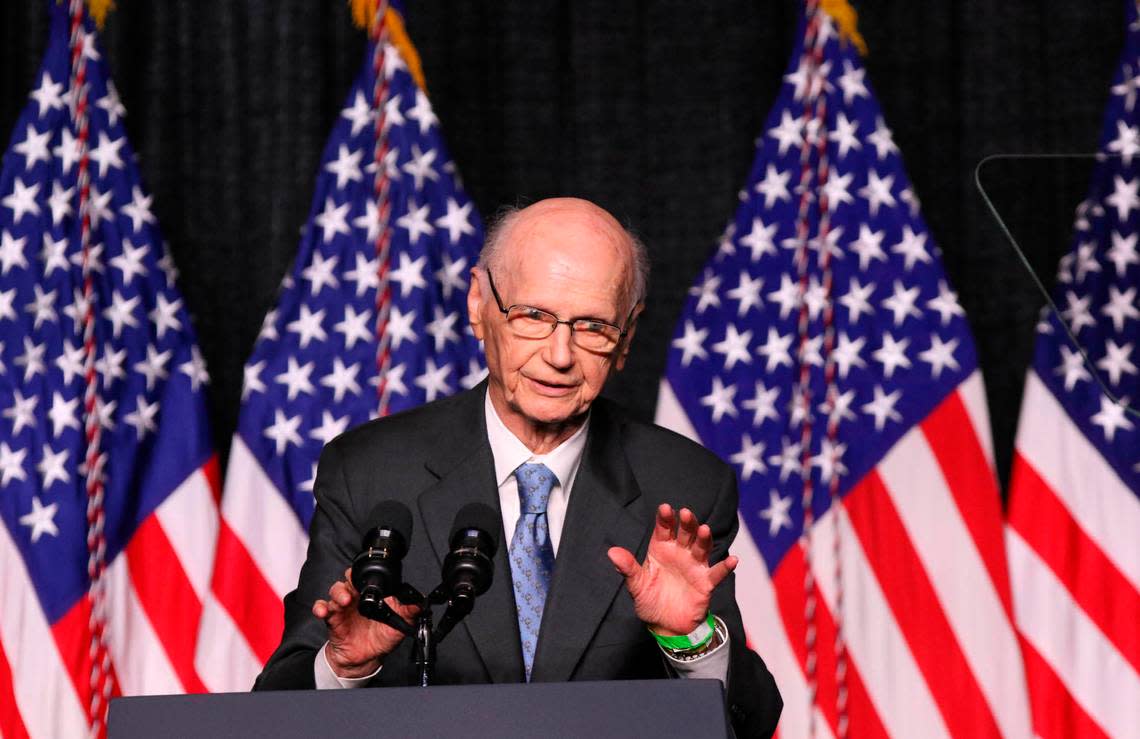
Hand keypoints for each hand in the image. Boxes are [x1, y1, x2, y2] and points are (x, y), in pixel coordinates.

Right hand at [312, 567, 419, 677]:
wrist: (366, 657)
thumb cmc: (381, 636)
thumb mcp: (399, 624)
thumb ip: (410, 611)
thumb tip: (421, 601)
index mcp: (373, 594)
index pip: (368, 576)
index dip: (368, 573)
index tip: (370, 576)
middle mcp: (357, 597)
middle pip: (349, 579)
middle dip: (350, 579)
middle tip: (355, 587)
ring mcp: (343, 607)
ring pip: (335, 590)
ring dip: (338, 593)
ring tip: (344, 601)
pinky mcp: (332, 618)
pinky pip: (321, 608)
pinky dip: (319, 607)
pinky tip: (322, 611)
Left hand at [607, 504, 736, 635]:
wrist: (666, 626)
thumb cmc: (650, 601)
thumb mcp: (636, 585)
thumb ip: (627, 568)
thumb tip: (612, 552)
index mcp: (661, 549)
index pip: (664, 529)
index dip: (665, 519)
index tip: (665, 508)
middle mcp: (680, 553)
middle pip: (685, 534)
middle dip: (687, 523)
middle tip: (686, 513)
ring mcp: (694, 567)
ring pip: (702, 548)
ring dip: (704, 539)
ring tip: (704, 530)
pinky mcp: (705, 583)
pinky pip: (717, 573)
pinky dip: (725, 567)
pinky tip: (733, 560)